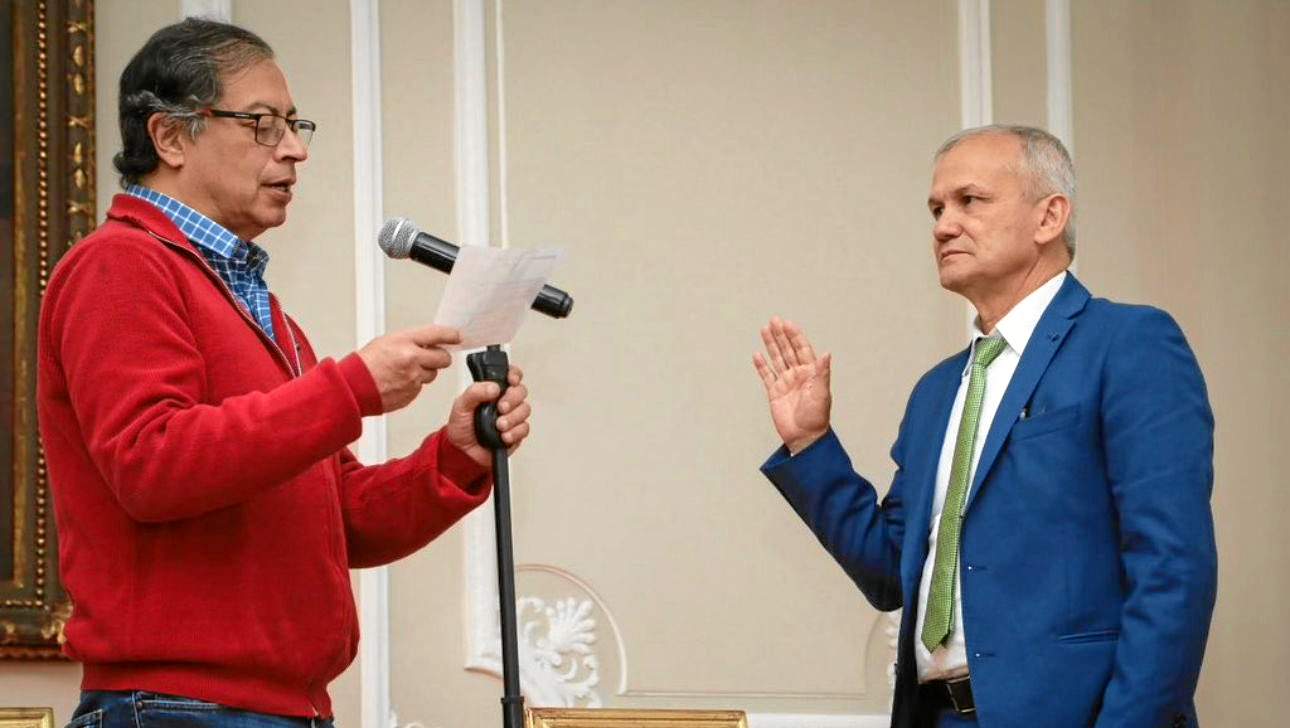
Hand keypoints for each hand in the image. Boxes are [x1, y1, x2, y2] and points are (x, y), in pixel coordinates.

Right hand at [357, 325, 461, 412]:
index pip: (437, 334)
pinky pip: (421, 387)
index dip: (450, 335)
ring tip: (405, 370)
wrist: (353, 387)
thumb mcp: (386, 341)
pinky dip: (414, 384)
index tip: (457, 336)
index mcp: (404, 341)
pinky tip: (399, 381)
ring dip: (424, 372)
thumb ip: (410, 341)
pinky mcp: (412, 393)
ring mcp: (414, 378)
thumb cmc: (365, 364)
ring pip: (433, 374)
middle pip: (443, 358)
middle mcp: (412, 359)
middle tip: (431, 356)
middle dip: (440, 357)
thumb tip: (428, 343)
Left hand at [446, 365, 531, 467]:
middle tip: (501, 408)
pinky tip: (504, 436)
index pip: (510, 375)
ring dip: (513, 418)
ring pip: (524, 410)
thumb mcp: (461, 405)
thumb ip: (475, 392)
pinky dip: (515, 432)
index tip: (511, 380)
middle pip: (521, 392)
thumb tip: (493, 387)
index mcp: (493, 390)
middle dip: (512, 399)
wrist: (461, 451)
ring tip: (499, 425)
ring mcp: (512, 417)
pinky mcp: (516, 433)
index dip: (514, 375)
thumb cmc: (461, 426)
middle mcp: (505, 401)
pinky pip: (524, 429)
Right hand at [753, 317, 831, 453]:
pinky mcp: (774, 393)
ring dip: (771, 345)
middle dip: (781, 335)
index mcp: (810, 373)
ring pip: (776, 359)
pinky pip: (766, 376)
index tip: (788, 323)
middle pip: (787, 350)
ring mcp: (785, 383)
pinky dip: (761, 365)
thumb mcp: (821, 393)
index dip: (795, 336)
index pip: (802, 349)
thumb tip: (826, 353)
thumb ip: (822, 372)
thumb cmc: (817, 417)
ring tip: (764, 330)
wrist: (804, 437)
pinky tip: (757, 355)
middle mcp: (798, 375)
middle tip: (774, 320)